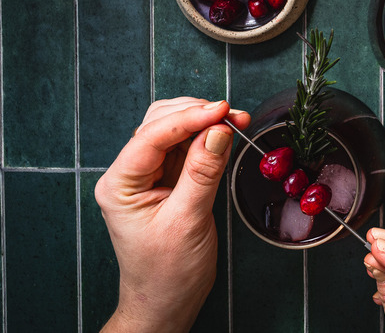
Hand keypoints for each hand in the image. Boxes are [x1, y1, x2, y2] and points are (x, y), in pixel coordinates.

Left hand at [95, 98, 249, 331]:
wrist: (166, 303)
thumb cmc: (167, 273)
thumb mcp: (187, 221)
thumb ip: (202, 172)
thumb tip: (219, 132)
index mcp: (119, 184)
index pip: (151, 136)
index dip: (188, 118)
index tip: (222, 110)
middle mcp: (130, 175)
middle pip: (160, 124)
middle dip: (198, 114)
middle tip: (235, 116)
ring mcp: (149, 177)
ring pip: (174, 131)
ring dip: (205, 123)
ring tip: (235, 123)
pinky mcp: (169, 182)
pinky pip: (187, 149)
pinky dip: (207, 139)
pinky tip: (225, 137)